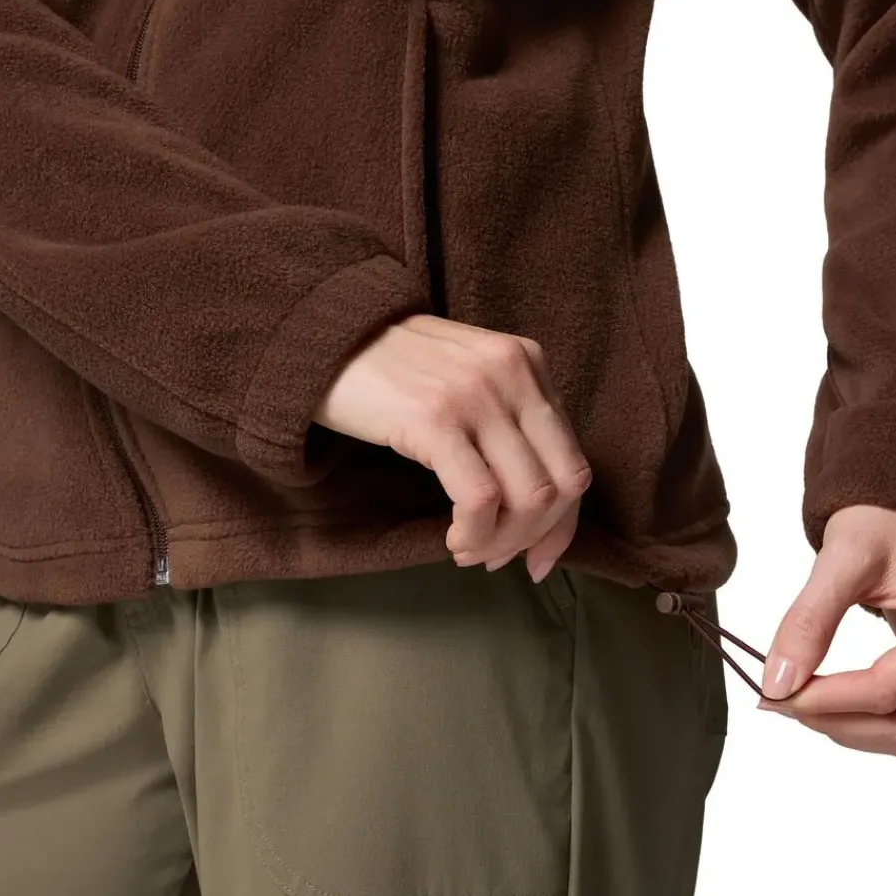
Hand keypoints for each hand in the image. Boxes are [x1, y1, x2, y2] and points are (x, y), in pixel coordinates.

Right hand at [314, 313, 591, 580]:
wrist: (322, 337)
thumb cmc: (391, 369)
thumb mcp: (466, 378)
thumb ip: (506, 422)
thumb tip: (534, 507)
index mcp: (528, 362)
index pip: (573, 461)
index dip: (562, 524)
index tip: (536, 557)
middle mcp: (513, 372)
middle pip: (561, 485)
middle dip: (535, 538)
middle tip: (496, 558)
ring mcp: (477, 394)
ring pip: (529, 498)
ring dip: (501, 542)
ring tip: (468, 548)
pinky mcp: (435, 418)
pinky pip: (480, 499)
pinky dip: (475, 534)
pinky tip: (453, 538)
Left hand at [757, 505, 895, 758]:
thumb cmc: (888, 518)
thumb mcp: (842, 558)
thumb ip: (809, 620)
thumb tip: (776, 683)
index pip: (890, 690)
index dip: (828, 701)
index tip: (776, 694)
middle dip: (835, 721)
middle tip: (778, 700)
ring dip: (852, 731)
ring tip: (800, 702)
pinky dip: (872, 722)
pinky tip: (832, 702)